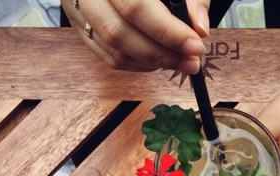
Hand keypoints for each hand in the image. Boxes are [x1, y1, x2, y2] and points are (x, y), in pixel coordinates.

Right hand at [63, 0, 206, 72]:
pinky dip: (136, 64)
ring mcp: (79, 7)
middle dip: (161, 54)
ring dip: (151, 62)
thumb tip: (200, 28)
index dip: (168, 31)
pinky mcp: (79, 24)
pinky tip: (157, 60)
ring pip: (113, 49)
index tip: (195, 45)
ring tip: (179, 61)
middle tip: (192, 61)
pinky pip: (106, 55)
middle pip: (119, 33)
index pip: (135, 7)